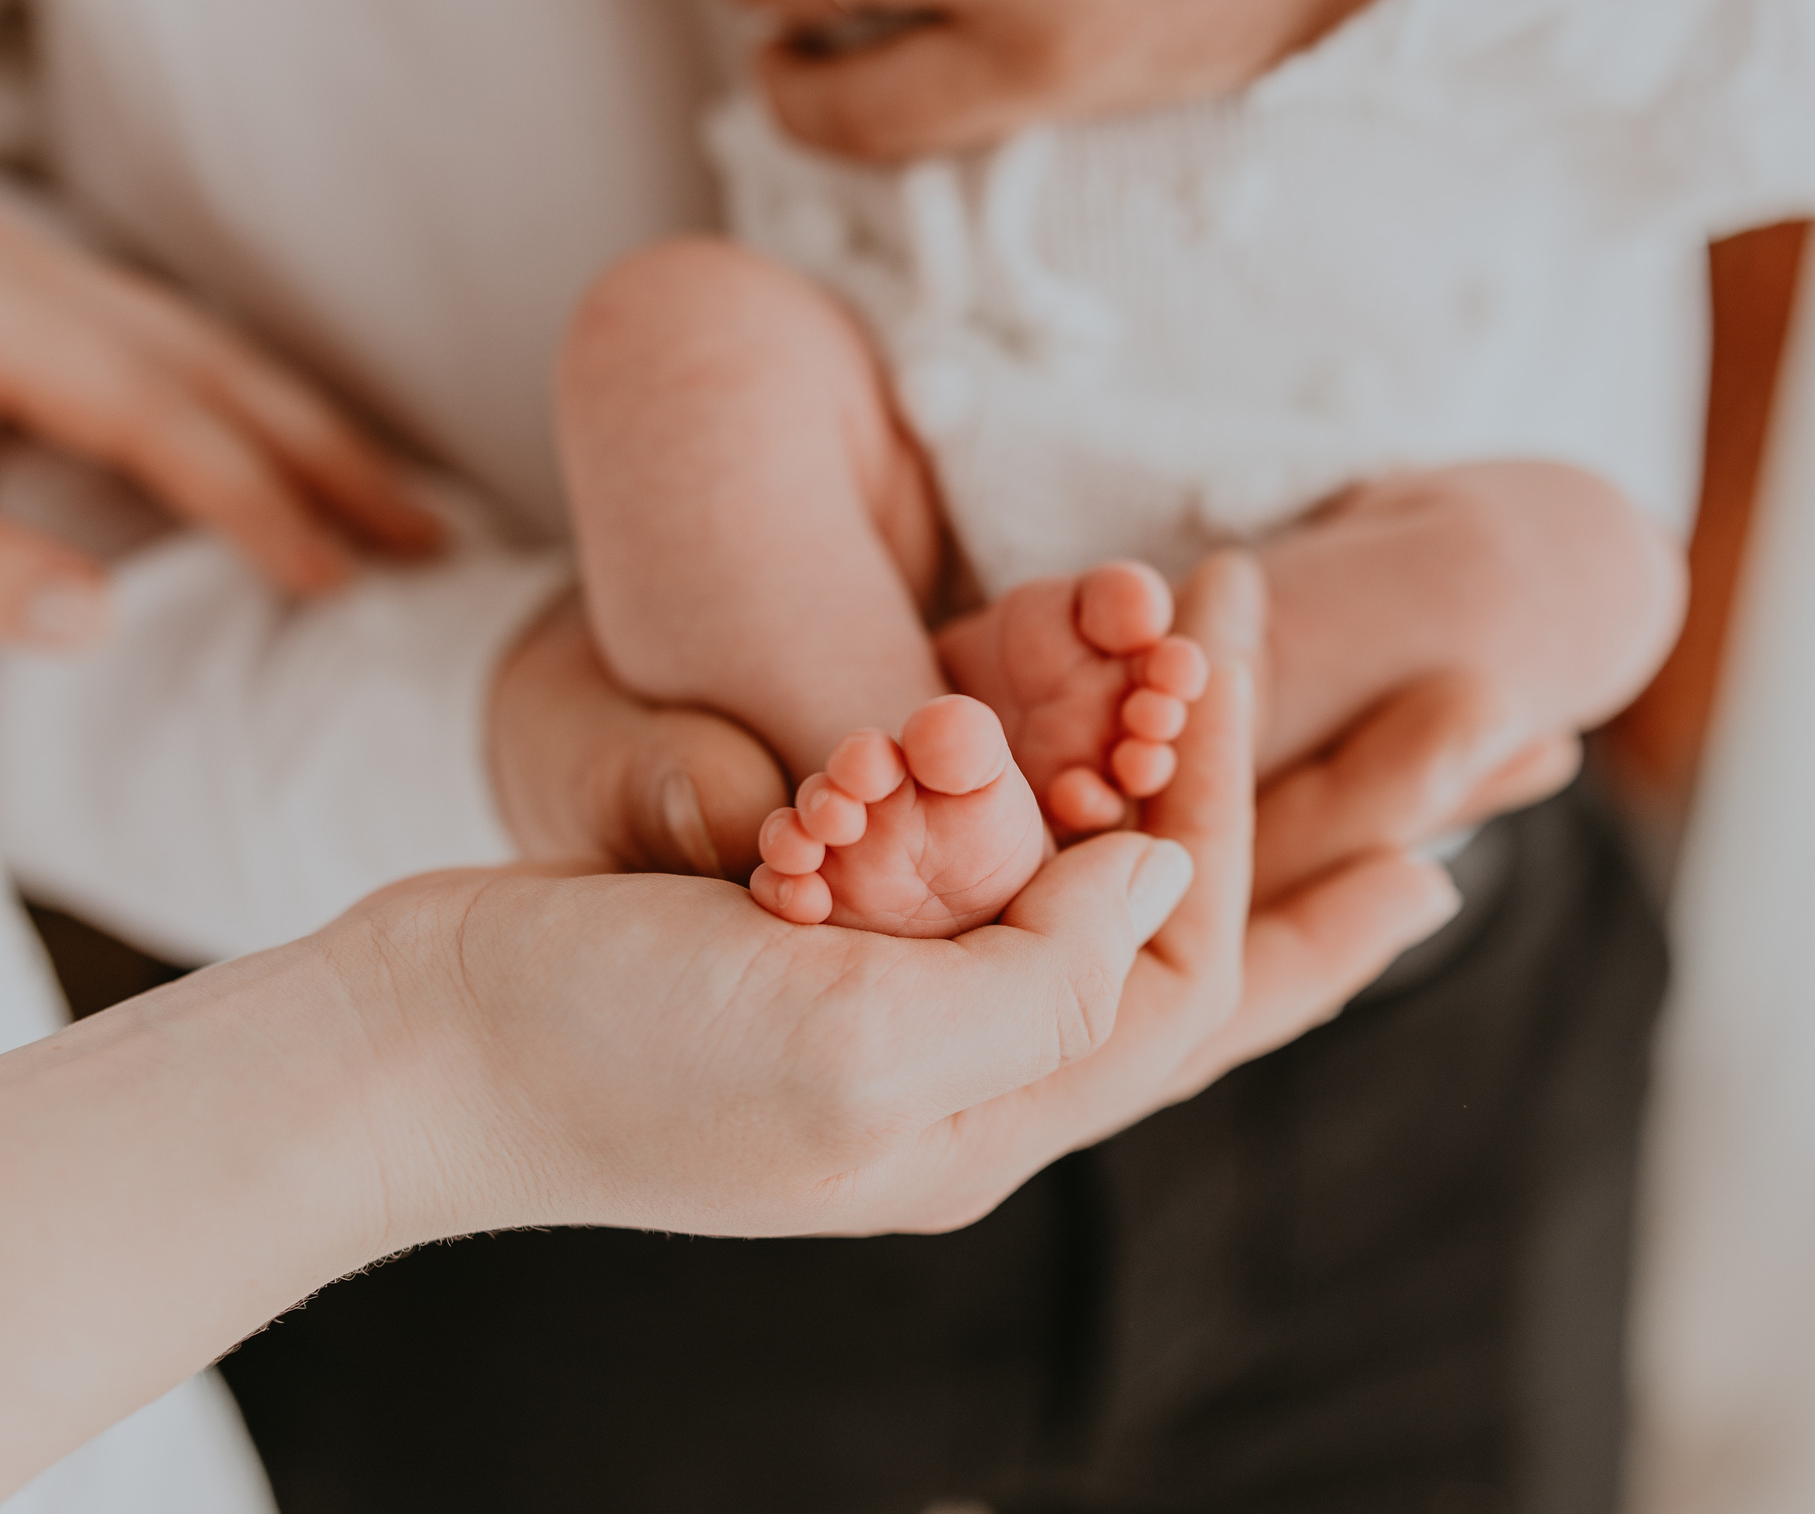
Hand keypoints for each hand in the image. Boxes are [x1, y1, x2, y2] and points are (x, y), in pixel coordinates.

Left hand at [0, 203, 444, 647]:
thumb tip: (103, 619)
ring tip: (395, 509)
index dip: (253, 497)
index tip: (334, 579)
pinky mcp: (0, 284)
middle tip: (428, 542)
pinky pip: (158, 338)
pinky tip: (288, 451)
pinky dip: (240, 400)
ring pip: (196, 342)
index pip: (153, 410)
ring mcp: (5, 262)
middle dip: (325, 456)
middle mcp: (2, 264)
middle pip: (206, 362)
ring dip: (302, 428)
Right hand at [337, 553, 1457, 1241]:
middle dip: (1301, 832)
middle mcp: (968, 1078)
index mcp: (993, 1116)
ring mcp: (897, 1021)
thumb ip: (1038, 981)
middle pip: (1189, 957)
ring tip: (1297, 722)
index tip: (1300, 698)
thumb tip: (1174, 875)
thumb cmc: (604, 1053)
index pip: (1191, 974)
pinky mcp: (828, 960)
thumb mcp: (840, 1044)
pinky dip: (1074, 805)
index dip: (1272, 842)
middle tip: (1402, 719)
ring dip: (1202, 804)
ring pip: (1106, 908)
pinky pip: (1005, 876)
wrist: (413, 1050)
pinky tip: (1105, 757)